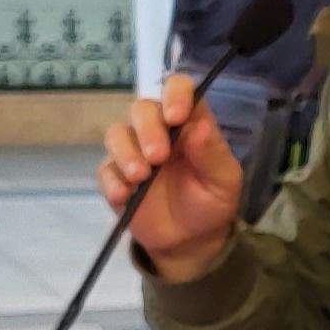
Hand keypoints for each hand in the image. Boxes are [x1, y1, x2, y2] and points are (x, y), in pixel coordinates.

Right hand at [99, 71, 247, 282]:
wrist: (190, 241)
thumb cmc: (211, 202)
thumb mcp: (224, 181)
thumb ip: (212, 153)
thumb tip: (199, 126)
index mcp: (188, 122)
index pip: (178, 88)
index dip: (175, 94)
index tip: (176, 116)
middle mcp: (158, 129)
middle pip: (142, 108)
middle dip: (147, 129)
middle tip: (158, 157)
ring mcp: (133, 151)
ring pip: (117, 133)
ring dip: (126, 153)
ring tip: (140, 177)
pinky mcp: (115, 176)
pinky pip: (105, 169)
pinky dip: (113, 181)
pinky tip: (124, 195)